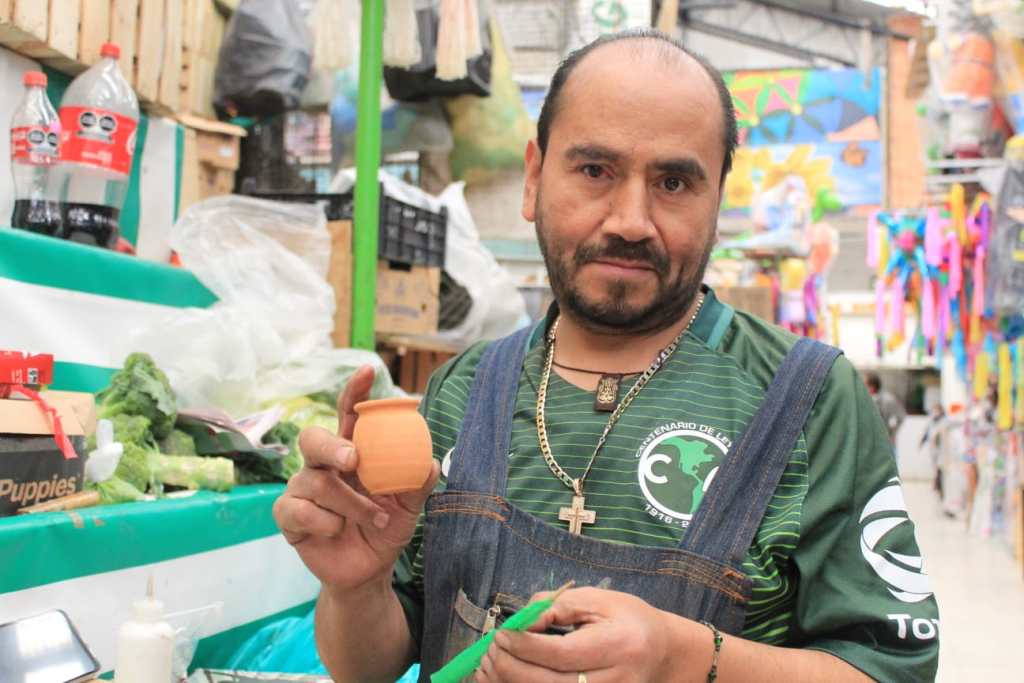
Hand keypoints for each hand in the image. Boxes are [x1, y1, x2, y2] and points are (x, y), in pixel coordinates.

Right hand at [272, 365, 439, 593]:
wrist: (368, 570)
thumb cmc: (384, 528)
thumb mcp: (409, 506)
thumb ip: (417, 482)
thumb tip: (429, 461)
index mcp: (351, 453)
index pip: (348, 414)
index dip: (354, 391)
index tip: (368, 372)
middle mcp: (322, 466)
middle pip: (313, 438)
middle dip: (332, 445)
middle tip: (353, 459)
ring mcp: (302, 490)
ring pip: (317, 483)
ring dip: (351, 503)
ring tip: (374, 519)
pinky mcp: (288, 517)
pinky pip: (300, 511)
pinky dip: (325, 523)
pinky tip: (337, 531)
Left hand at [474, 587, 710, 682]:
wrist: (665, 653)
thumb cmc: (630, 619)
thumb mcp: (598, 600)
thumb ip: (558, 605)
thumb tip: (521, 621)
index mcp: (618, 646)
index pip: (562, 654)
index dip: (526, 646)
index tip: (500, 634)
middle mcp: (614, 680)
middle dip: (512, 669)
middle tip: (489, 651)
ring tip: (489, 667)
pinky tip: (506, 679)